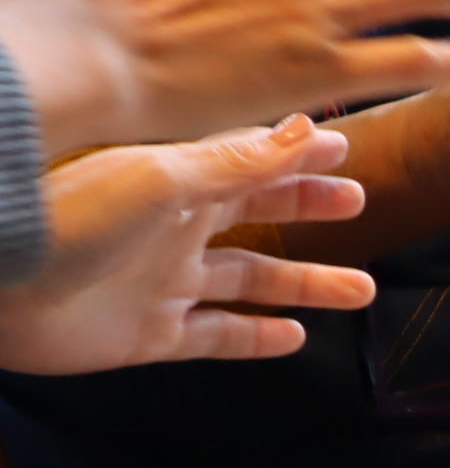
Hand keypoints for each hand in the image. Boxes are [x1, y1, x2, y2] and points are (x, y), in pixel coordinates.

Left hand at [0, 116, 375, 374]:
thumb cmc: (71, 217)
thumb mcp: (165, 178)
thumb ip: (239, 162)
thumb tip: (305, 129)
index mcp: (178, 183)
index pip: (252, 162)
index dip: (298, 156)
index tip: (343, 151)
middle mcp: (174, 228)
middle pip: (258, 214)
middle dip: (307, 208)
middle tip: (357, 205)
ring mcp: (163, 282)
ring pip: (251, 281)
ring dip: (305, 284)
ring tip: (360, 289)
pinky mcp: (149, 333)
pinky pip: (216, 336)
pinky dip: (256, 339)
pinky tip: (293, 338)